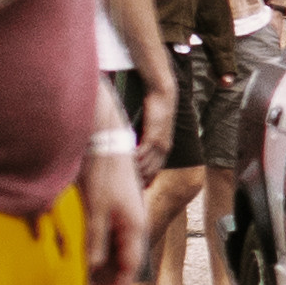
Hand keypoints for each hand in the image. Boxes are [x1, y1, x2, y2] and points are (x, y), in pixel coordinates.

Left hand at [81, 140, 145, 284]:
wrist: (104, 142)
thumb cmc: (103, 175)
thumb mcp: (96, 212)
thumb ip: (95, 242)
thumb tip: (94, 269)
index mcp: (134, 229)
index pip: (128, 269)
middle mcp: (133, 227)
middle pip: (123, 264)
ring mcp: (124, 219)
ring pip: (116, 253)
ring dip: (102, 271)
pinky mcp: (114, 212)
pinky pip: (109, 241)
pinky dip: (99, 255)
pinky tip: (85, 261)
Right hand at [132, 65, 177, 181]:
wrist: (164, 96)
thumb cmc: (156, 110)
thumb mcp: (153, 128)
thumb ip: (145, 138)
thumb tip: (134, 147)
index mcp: (165, 148)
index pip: (155, 170)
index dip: (146, 180)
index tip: (137, 188)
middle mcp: (164, 148)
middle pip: (150, 171)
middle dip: (139, 180)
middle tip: (125, 187)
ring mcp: (159, 144)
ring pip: (145, 165)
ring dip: (133, 171)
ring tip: (119, 176)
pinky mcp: (153, 136)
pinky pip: (142, 154)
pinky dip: (133, 160)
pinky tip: (124, 163)